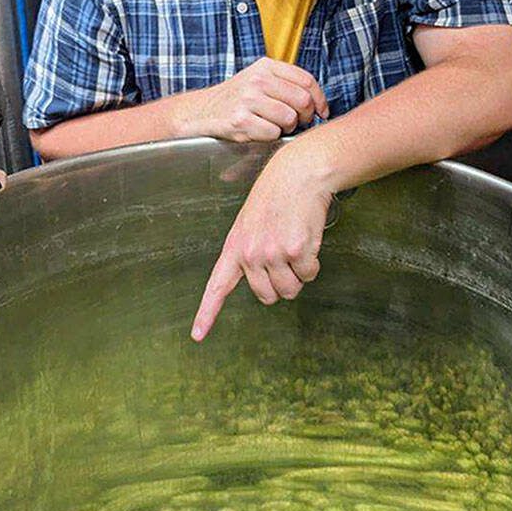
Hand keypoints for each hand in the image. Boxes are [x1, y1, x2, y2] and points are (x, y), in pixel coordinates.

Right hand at [175, 58, 329, 141]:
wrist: (201, 112)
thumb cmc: (236, 99)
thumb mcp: (258, 80)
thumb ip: (285, 83)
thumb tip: (318, 102)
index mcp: (266, 66)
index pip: (306, 81)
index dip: (320, 99)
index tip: (321, 112)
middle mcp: (257, 79)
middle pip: (302, 101)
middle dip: (305, 117)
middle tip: (297, 123)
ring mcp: (248, 99)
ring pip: (289, 119)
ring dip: (286, 128)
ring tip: (274, 126)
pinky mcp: (240, 119)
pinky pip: (272, 133)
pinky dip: (270, 137)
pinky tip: (259, 132)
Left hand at [191, 147, 330, 340]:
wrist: (297, 175)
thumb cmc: (275, 197)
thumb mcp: (248, 224)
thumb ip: (248, 253)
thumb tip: (260, 282)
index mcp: (234, 248)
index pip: (217, 287)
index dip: (207, 313)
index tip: (198, 335)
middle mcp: (250, 254)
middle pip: (267, 296)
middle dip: (280, 284)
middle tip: (284, 258)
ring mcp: (273, 253)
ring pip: (290, 289)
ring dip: (298, 274)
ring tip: (295, 245)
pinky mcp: (296, 251)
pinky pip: (309, 274)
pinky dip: (313, 263)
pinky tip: (306, 239)